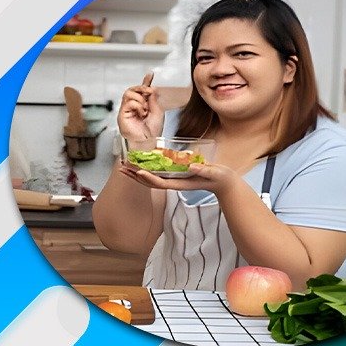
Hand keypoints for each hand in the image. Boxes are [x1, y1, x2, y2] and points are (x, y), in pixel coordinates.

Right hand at [118, 72, 162, 146]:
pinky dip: (137, 105)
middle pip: (132, 89)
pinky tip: (141, 113)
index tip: (150, 74)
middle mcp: (134, 106)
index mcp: (143, 105)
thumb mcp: (157, 112)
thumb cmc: (152, 131)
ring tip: (145, 108)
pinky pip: (129, 102)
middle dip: (141, 87)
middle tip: (149, 91)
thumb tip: (152, 88)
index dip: (145, 82)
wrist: (148, 141)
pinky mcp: (122, 114)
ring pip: (129, 93)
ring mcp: (127, 110)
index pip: (142, 91)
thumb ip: (154, 99)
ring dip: (140, 98)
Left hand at [118, 161, 239, 195]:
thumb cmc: (220, 178)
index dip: (149, 177)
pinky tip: (142, 162)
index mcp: (182, 183)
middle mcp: (176, 182)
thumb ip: (204, 170)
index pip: (162, 182)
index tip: (138, 171)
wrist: (224, 183)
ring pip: (153, 177)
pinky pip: (159, 172)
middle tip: (121, 167)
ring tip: (125, 166)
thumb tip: (190, 166)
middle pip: (152, 181)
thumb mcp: (215, 173)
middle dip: (136, 175)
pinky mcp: (178, 174)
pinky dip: (149, 167)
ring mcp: (176, 179)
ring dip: (138, 172)